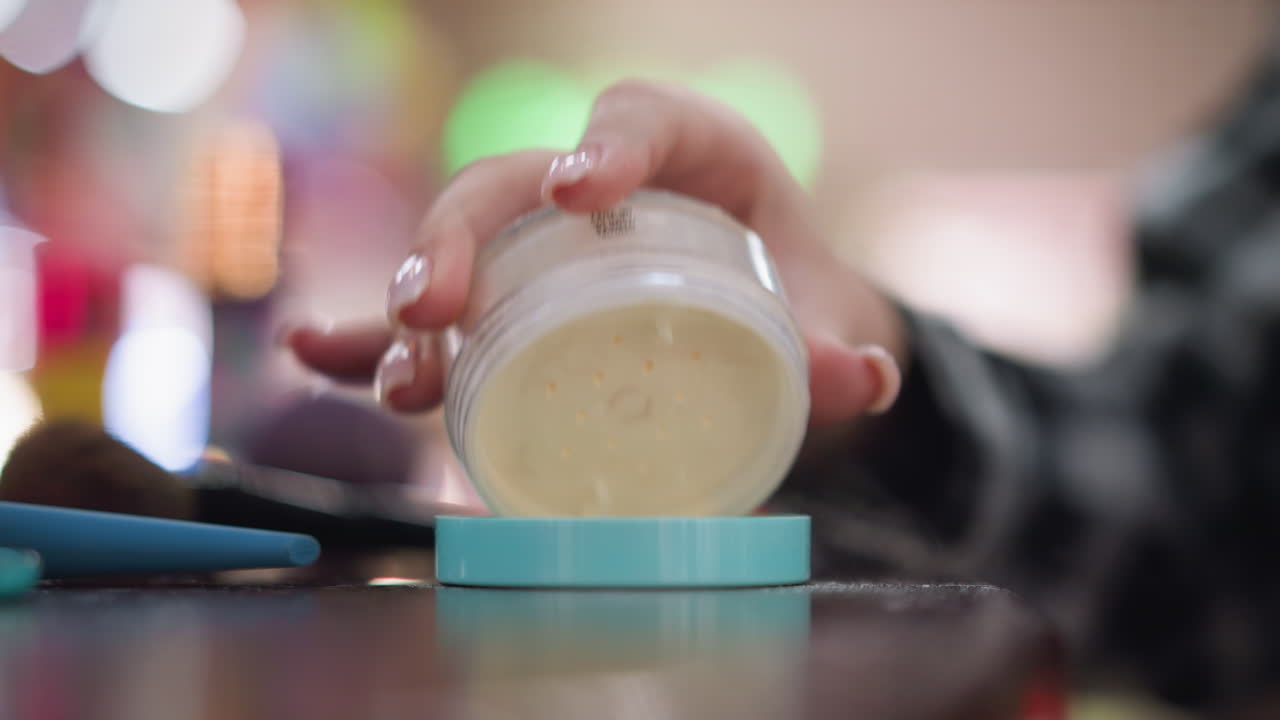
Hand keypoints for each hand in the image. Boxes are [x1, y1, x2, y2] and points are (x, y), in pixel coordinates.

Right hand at [285, 80, 903, 426]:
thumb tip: (859, 382)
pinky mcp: (511, 300)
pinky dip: (377, 331)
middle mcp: (597, 183)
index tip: (581, 187)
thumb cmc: (798, 297)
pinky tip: (322, 354)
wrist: (770, 319)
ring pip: (459, 246)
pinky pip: (435, 307)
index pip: (641, 119)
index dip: (607, 143)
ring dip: (411, 298)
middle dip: (464, 233)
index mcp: (691, 153)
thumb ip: (841, 348)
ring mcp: (542, 243)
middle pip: (510, 181)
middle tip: (441, 304)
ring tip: (394, 362)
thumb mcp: (826, 319)